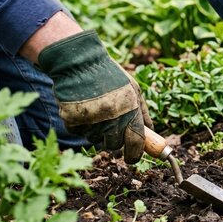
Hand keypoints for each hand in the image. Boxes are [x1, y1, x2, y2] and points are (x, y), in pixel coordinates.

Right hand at [38, 30, 152, 163]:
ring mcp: (90, 121)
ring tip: (97, 110)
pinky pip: (79, 133)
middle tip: (111, 125)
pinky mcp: (71, 121)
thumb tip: (151, 133)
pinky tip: (84, 109)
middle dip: (114, 140)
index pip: (136, 143)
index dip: (135, 154)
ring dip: (97, 131)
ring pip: (96, 140)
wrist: (79, 64)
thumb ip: (143, 113)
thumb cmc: (110, 75)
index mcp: (130, 111)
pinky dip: (81, 126)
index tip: (132, 158)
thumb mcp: (134, 90)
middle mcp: (111, 119)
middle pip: (114, 145)